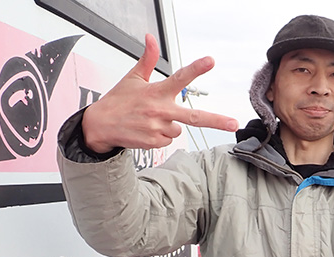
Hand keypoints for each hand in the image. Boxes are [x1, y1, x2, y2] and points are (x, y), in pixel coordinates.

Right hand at [82, 34, 238, 152]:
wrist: (99, 126)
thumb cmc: (118, 100)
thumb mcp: (133, 78)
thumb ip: (147, 59)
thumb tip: (150, 38)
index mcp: (157, 92)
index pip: (180, 77)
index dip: (196, 68)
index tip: (210, 60)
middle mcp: (160, 110)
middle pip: (195, 117)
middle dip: (216, 121)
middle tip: (234, 123)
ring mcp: (158, 128)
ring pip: (179, 129)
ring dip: (170, 125)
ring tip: (150, 120)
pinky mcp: (154, 143)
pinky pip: (168, 140)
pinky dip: (161, 136)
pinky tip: (146, 130)